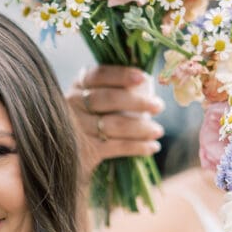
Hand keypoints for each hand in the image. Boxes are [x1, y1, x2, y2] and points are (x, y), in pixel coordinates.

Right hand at [66, 65, 164, 181]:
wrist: (72, 156)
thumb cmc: (96, 121)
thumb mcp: (99, 101)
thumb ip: (117, 90)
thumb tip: (147, 84)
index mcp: (79, 85)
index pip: (99, 75)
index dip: (121, 75)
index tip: (143, 78)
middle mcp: (73, 104)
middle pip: (107, 99)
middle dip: (137, 102)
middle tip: (158, 106)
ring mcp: (76, 128)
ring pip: (114, 125)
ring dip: (141, 128)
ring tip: (158, 130)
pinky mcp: (84, 151)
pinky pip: (116, 146)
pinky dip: (137, 147)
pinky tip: (152, 146)